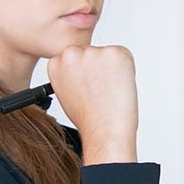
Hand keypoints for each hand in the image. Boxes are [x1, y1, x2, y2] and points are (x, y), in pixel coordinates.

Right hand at [47, 45, 138, 163]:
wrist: (104, 131)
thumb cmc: (89, 118)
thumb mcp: (67, 93)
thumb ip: (71, 75)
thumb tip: (83, 66)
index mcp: (56, 63)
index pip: (75, 56)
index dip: (86, 72)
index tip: (88, 84)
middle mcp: (71, 54)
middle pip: (92, 52)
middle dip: (99, 67)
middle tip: (101, 90)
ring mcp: (93, 52)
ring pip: (109, 54)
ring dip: (113, 68)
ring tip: (109, 91)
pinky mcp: (114, 52)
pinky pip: (125, 56)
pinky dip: (127, 69)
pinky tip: (119, 86)